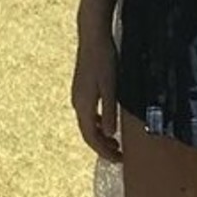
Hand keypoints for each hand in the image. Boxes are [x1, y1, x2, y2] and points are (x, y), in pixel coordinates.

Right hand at [70, 28, 122, 162]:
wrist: (92, 36)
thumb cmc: (104, 59)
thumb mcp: (111, 87)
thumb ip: (109, 111)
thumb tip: (109, 134)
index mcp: (83, 105)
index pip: (91, 137)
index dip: (103, 151)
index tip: (118, 160)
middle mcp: (77, 103)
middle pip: (87, 133)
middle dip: (102, 146)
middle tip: (119, 155)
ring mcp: (78, 95)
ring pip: (87, 123)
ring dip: (100, 136)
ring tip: (115, 143)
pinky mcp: (82, 88)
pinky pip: (88, 113)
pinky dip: (97, 123)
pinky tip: (107, 122)